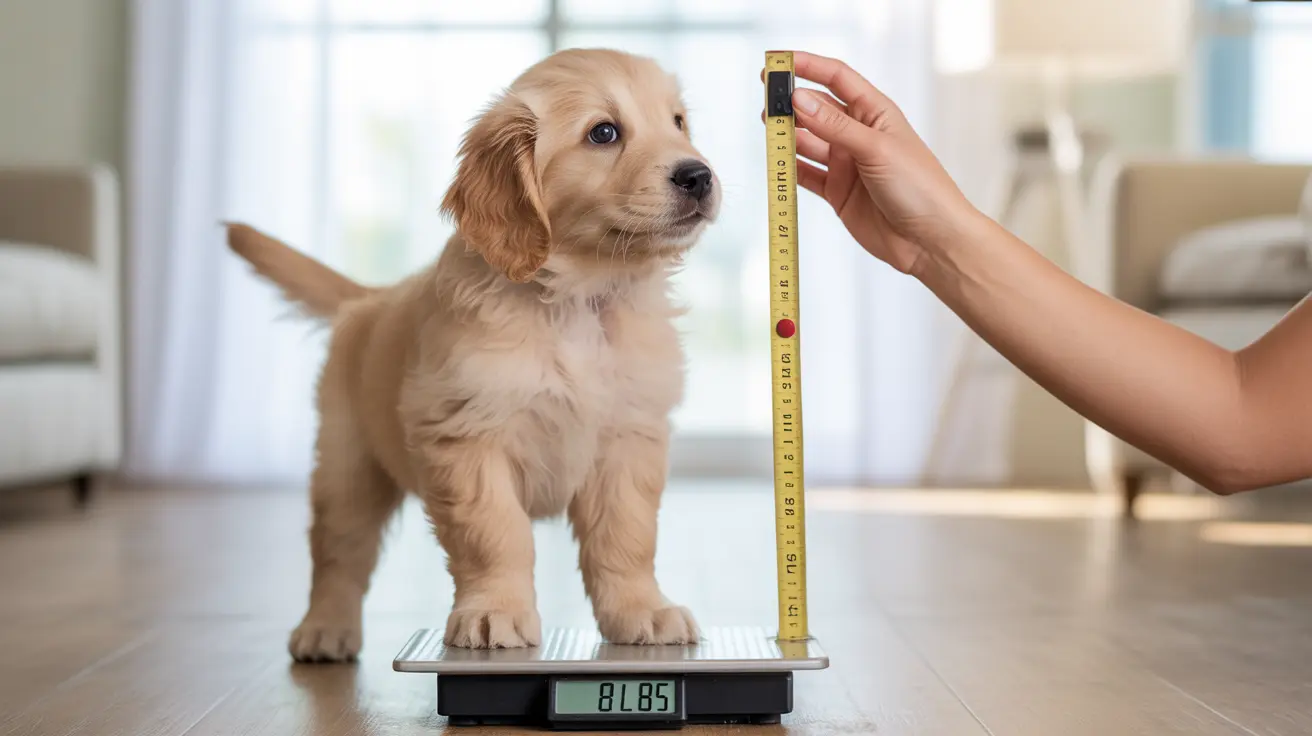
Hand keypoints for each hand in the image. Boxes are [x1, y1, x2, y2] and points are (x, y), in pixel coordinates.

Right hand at [764, 51, 979, 274]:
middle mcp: (859, 135)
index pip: (837, 78)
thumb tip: (798, 99)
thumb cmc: (920, 188)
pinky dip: (789, 169)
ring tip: (767, 130)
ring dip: (787, 135)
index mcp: (875, 113)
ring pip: (807, 142)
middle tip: (765, 101)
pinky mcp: (837, 192)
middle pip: (817, 109)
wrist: (930, 241)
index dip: (807, 66)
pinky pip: (806, 175)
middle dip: (790, 103)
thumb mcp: (876, 149)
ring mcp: (846, 164)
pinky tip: (775, 162)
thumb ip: (834, 126)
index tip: (777, 61)